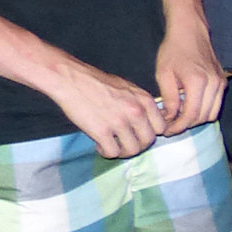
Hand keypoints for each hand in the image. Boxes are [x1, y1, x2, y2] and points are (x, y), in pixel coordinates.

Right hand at [44, 58, 166, 158]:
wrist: (71, 79)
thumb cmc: (98, 82)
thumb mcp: (128, 88)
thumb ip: (141, 104)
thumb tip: (150, 120)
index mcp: (145, 100)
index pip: (161, 127)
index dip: (151, 133)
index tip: (140, 134)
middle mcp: (136, 112)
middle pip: (148, 141)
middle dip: (138, 145)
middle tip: (125, 143)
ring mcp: (119, 122)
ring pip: (133, 150)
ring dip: (123, 152)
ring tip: (113, 145)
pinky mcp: (102, 132)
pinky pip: (113, 153)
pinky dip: (106, 152)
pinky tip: (100, 145)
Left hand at [152, 23, 227, 133]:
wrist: (190, 32)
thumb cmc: (174, 50)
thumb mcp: (163, 74)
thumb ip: (168, 98)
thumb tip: (170, 118)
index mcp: (197, 82)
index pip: (191, 114)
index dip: (178, 126)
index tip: (167, 130)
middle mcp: (214, 84)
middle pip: (203, 117)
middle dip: (186, 125)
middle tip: (171, 125)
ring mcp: (221, 84)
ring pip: (212, 113)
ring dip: (196, 119)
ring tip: (180, 117)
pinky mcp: (223, 82)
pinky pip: (216, 105)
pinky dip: (203, 110)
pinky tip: (189, 107)